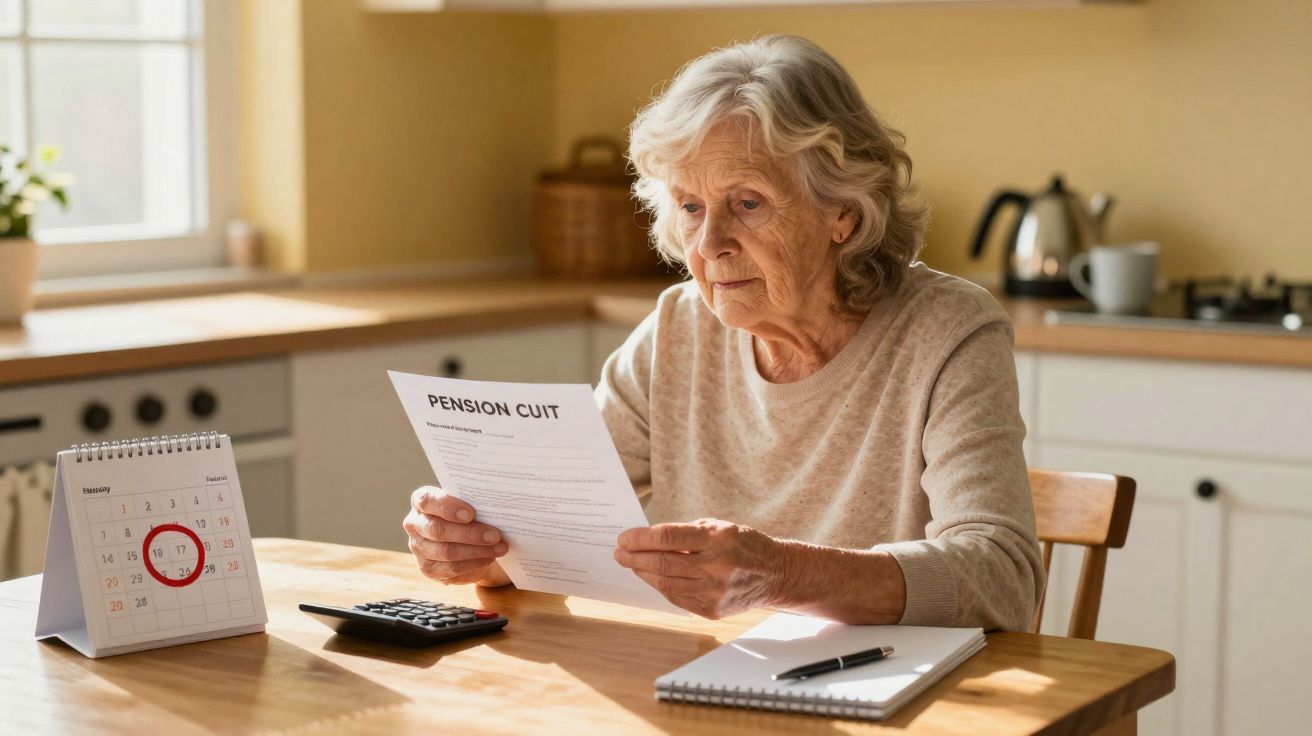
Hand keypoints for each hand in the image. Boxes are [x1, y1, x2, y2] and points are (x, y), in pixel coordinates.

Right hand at [403, 486, 510, 585]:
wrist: (465, 539)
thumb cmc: (467, 513)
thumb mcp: (468, 503)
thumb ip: (473, 502)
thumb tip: (493, 508)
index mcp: (421, 501)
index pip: (427, 500)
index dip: (447, 507)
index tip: (470, 514)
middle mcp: (414, 524)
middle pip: (437, 529)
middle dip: (468, 533)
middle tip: (494, 534)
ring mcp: (418, 548)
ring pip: (446, 551)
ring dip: (476, 550)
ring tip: (498, 547)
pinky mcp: (428, 568)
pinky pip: (451, 568)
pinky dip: (474, 563)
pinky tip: (489, 557)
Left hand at [613, 518, 791, 618]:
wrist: (775, 574)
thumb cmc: (743, 545)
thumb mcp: (718, 527)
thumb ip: (685, 534)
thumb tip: (647, 541)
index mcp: (718, 539)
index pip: (669, 537)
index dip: (641, 538)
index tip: (624, 538)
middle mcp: (717, 567)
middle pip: (663, 563)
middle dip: (635, 558)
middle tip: (619, 553)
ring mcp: (715, 592)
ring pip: (666, 584)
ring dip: (643, 573)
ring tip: (631, 564)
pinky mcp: (712, 610)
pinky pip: (677, 598)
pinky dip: (661, 587)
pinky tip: (651, 578)